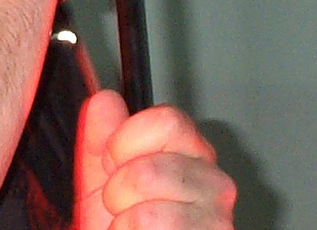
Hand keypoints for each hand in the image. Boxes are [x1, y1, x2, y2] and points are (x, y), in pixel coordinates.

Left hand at [75, 90, 236, 228]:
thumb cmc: (116, 223)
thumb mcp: (99, 176)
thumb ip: (101, 135)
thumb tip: (106, 100)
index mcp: (189, 153)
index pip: (169, 120)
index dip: (126, 140)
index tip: (113, 160)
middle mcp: (213, 185)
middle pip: (155, 168)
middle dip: (119, 188)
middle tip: (121, 203)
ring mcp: (217, 221)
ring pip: (153, 211)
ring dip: (124, 222)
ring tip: (128, 226)